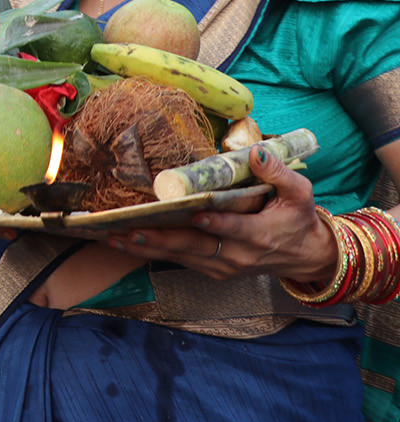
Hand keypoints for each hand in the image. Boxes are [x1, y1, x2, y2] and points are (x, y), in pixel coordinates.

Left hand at [106, 145, 336, 281]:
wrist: (305, 256)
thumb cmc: (298, 218)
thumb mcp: (300, 193)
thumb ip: (278, 172)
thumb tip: (256, 152)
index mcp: (260, 235)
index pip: (234, 229)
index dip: (215, 224)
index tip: (194, 215)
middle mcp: (238, 255)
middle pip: (195, 247)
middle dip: (161, 238)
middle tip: (130, 228)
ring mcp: (224, 266)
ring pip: (181, 256)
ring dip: (148, 247)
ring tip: (116, 236)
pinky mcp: (213, 269)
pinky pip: (180, 261)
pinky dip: (153, 253)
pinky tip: (127, 243)